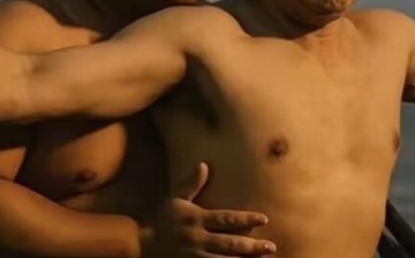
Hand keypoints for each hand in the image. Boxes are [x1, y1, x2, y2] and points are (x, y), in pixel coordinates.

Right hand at [141, 162, 275, 256]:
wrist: (144, 245)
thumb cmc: (164, 219)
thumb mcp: (175, 198)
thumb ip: (191, 184)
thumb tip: (204, 165)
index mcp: (197, 219)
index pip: (225, 219)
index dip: (245, 219)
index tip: (263, 219)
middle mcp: (199, 239)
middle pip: (230, 244)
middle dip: (252, 246)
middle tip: (271, 247)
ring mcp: (196, 257)